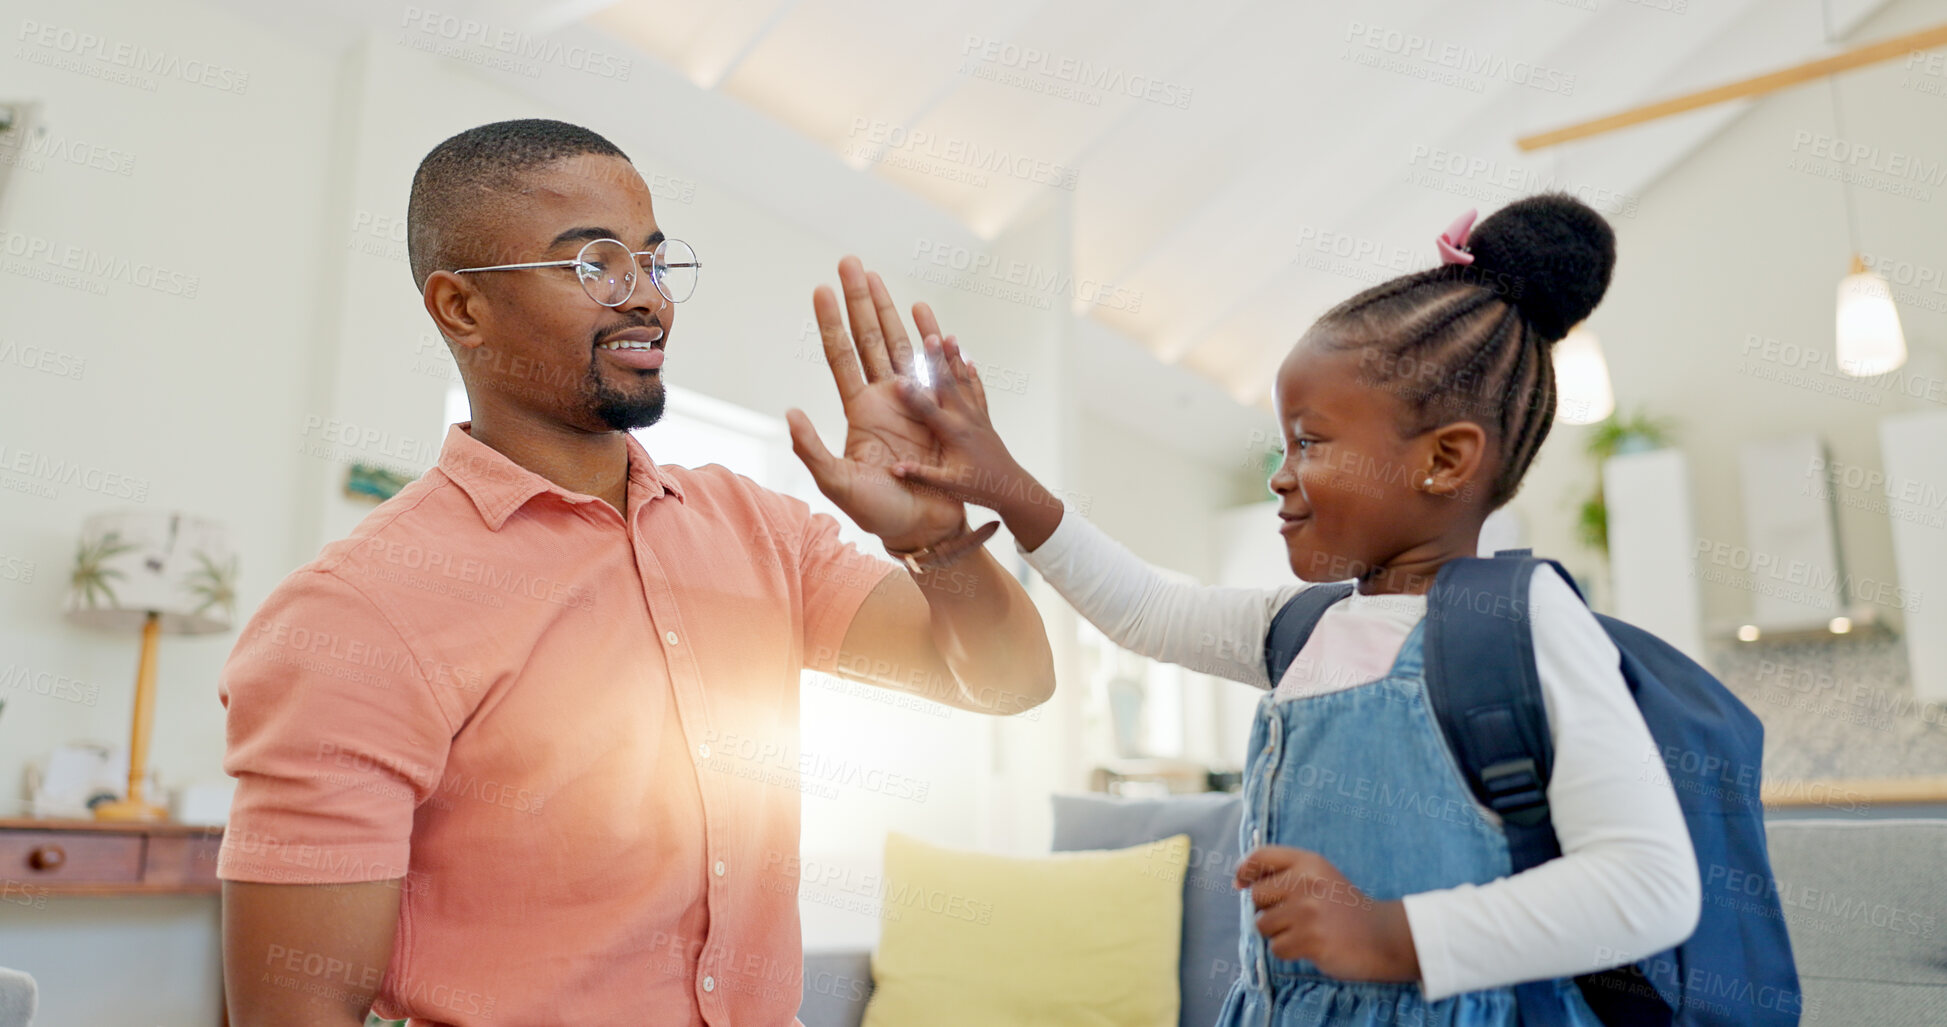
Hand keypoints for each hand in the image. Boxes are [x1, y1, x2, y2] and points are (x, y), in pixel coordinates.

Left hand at [786, 257, 966, 552]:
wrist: (926, 527)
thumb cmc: (880, 511)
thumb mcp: (839, 483)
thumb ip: (813, 450)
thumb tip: (790, 414)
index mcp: (860, 410)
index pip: (841, 355)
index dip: (831, 322)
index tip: (821, 288)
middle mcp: (885, 398)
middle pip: (869, 337)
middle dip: (859, 300)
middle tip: (850, 262)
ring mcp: (914, 400)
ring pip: (899, 343)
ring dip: (888, 308)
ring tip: (877, 275)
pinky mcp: (941, 409)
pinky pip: (936, 366)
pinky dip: (930, 338)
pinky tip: (924, 313)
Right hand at [887, 335, 1062, 550]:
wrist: (1011, 488)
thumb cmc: (979, 488)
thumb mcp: (948, 486)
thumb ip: (921, 474)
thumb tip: (893, 468)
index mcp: (953, 434)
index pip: (928, 410)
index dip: (912, 396)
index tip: (897, 379)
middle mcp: (965, 418)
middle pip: (947, 383)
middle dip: (936, 358)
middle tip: (928, 333)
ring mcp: (976, 415)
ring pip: (963, 380)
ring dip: (954, 357)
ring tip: (947, 334)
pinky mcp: (983, 417)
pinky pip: (976, 391)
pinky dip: (971, 374)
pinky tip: (968, 359)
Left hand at [1235, 846, 1418, 981]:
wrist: (1382, 936)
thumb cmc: (1343, 908)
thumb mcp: (1319, 877)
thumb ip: (1284, 874)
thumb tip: (1239, 883)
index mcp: (1308, 862)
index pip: (1261, 856)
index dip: (1244, 870)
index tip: (1240, 883)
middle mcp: (1307, 882)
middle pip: (1257, 896)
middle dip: (1268, 909)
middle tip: (1294, 916)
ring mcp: (1308, 912)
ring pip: (1263, 924)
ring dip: (1278, 933)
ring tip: (1305, 931)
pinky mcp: (1310, 940)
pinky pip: (1276, 948)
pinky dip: (1289, 951)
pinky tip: (1311, 946)